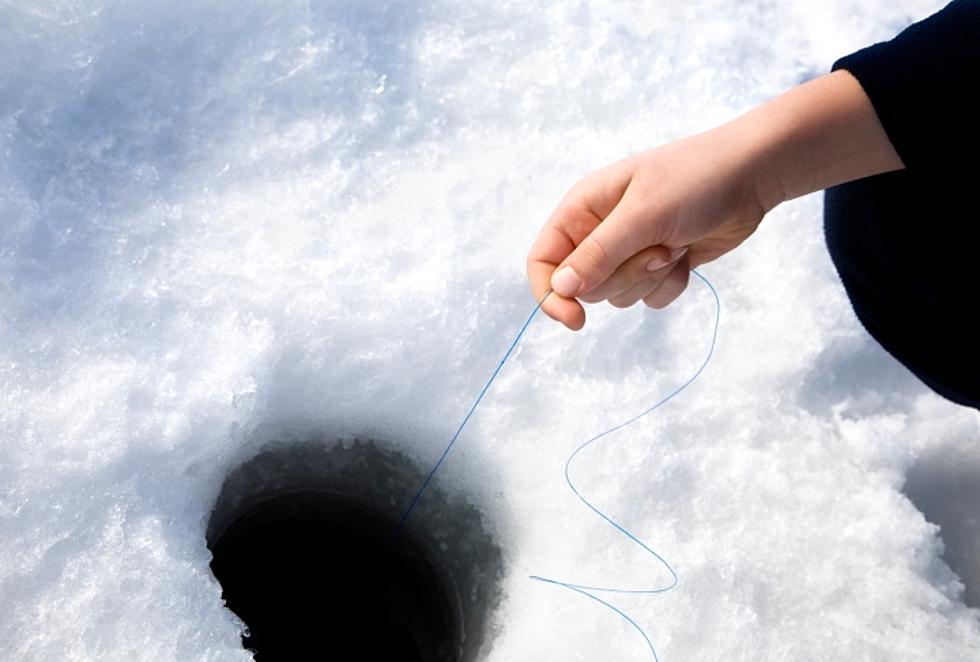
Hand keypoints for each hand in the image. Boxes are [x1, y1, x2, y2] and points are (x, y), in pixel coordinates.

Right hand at [526, 71, 903, 330]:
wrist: (752, 176)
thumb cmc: (695, 180)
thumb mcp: (643, 214)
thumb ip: (600, 253)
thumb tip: (562, 288)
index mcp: (582, 209)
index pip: (544, 260)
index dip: (551, 292)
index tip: (574, 319)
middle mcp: (599, 231)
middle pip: (585, 286)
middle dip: (623, 275)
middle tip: (657, 247)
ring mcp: (628, 250)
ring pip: (617, 296)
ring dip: (649, 278)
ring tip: (674, 244)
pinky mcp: (657, 266)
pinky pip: (648, 298)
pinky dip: (670, 284)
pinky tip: (687, 254)